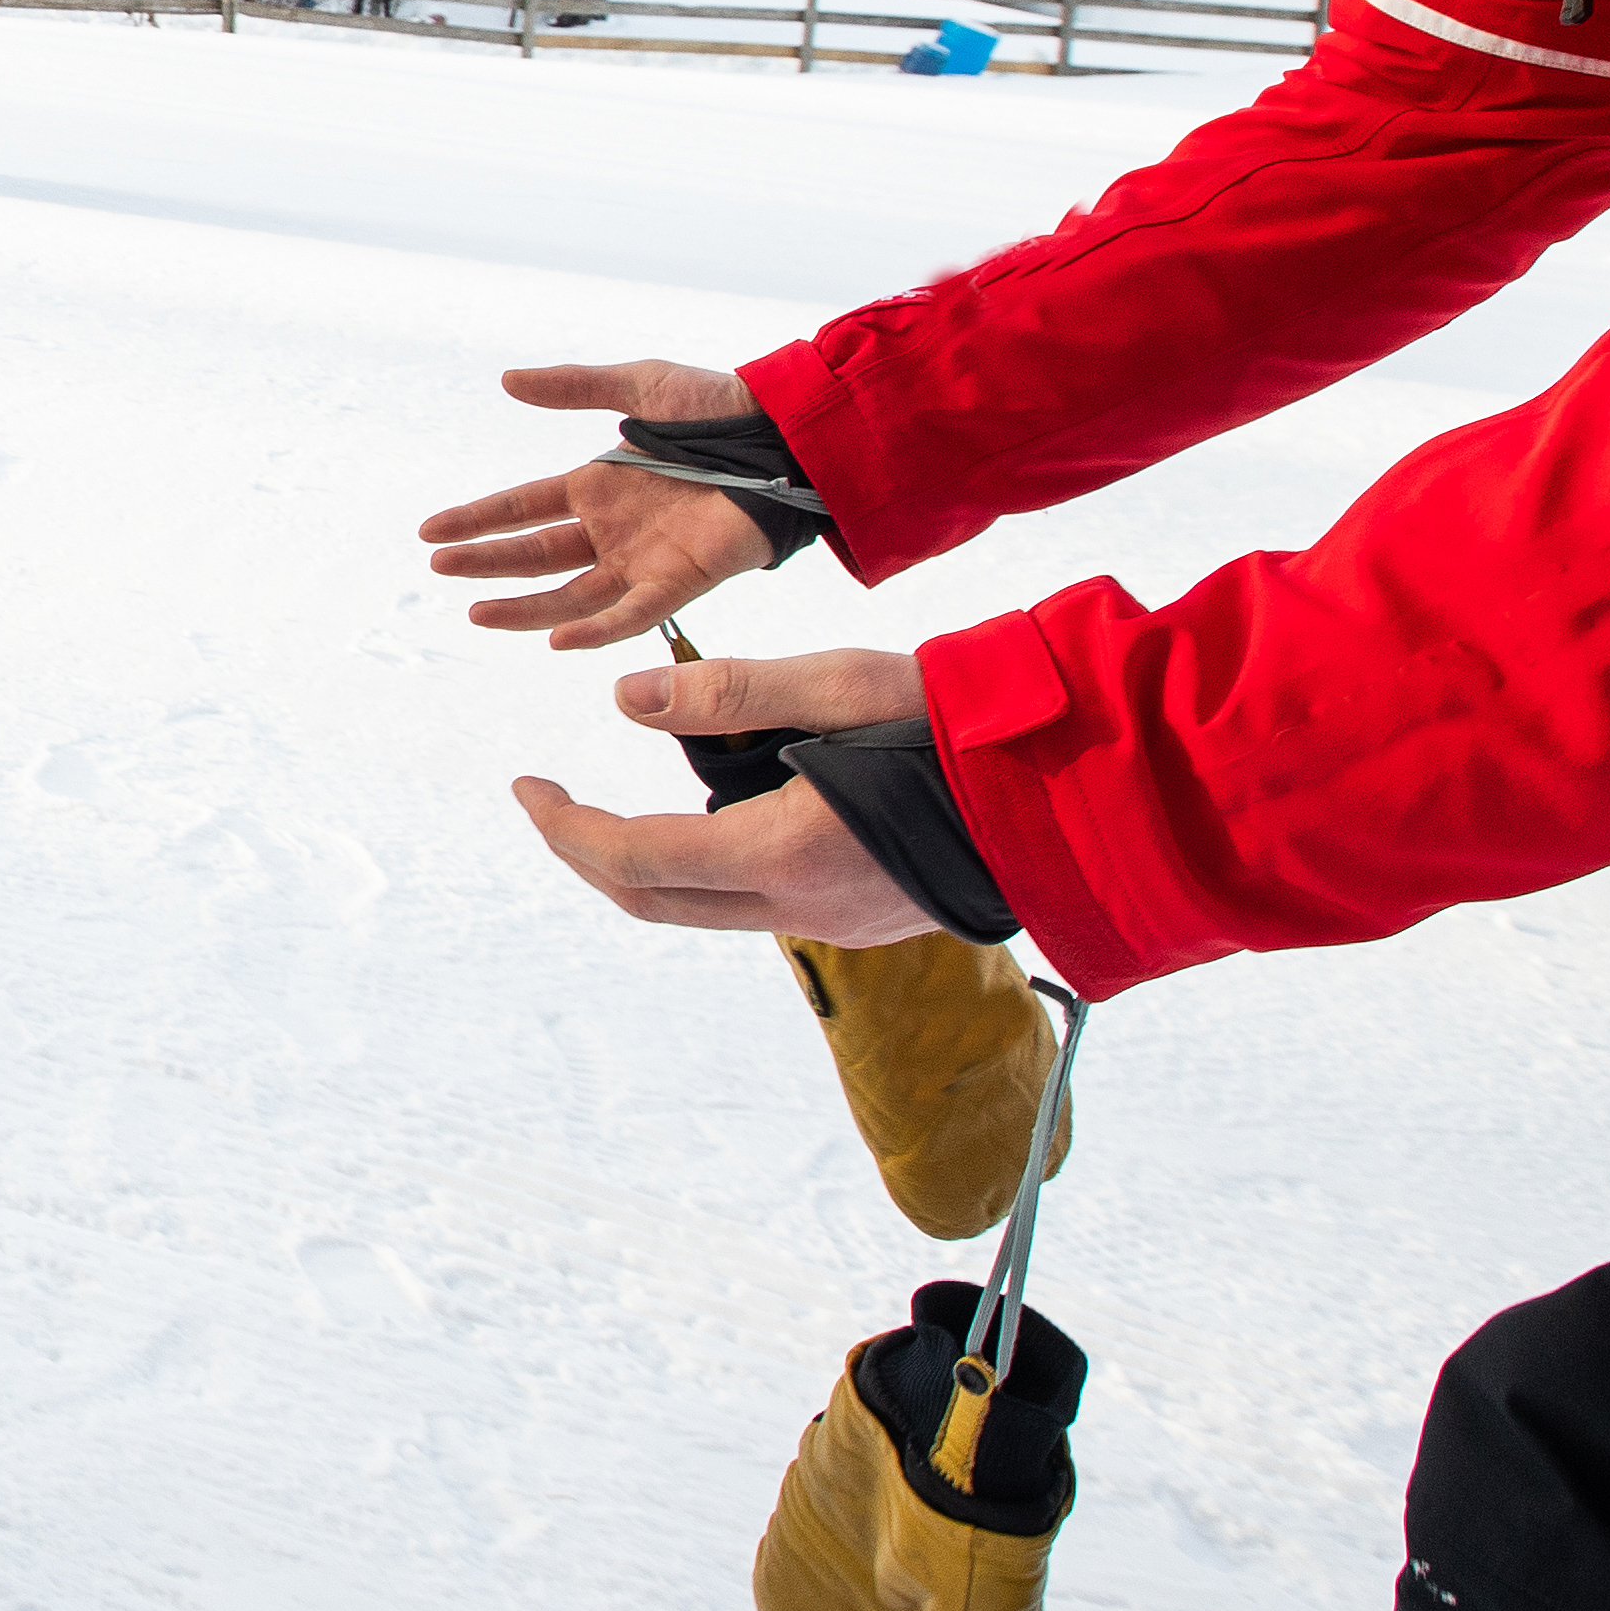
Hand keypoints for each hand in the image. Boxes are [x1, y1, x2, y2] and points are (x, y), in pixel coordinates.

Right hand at [420, 357, 771, 650]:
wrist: (786, 435)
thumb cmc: (719, 407)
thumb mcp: (638, 385)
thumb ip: (574, 387)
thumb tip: (508, 379)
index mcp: (599, 484)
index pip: (522, 508)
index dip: (477, 520)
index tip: (430, 532)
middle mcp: (614, 528)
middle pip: (535, 555)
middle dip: (486, 563)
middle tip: (440, 567)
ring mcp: (644, 559)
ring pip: (571, 596)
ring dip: (524, 608)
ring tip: (477, 612)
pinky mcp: (681, 581)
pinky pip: (631, 614)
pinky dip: (595, 630)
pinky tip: (556, 639)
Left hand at [513, 648, 932, 941]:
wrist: (1084, 794)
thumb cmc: (969, 727)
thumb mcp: (845, 685)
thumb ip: (731, 692)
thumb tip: (624, 699)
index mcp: (785, 853)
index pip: (634, 858)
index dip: (565, 827)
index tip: (525, 785)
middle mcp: (803, 908)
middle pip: (656, 902)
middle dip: (587, 854)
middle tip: (548, 803)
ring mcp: (839, 925)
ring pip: (708, 910)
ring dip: (649, 864)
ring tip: (619, 804)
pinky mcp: (870, 920)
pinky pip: (761, 907)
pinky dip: (710, 868)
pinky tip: (718, 817)